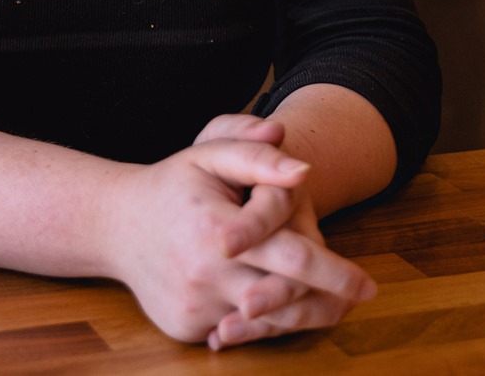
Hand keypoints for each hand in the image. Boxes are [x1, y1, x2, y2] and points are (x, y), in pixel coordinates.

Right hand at [99, 130, 371, 345]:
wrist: (117, 224)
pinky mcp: (186, 328)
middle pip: (285, 298)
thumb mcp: (209, 155)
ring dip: (300, 315)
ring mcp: (194, 306)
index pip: (291, 257)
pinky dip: (260, 322)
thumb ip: (256, 157)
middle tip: (358, 297)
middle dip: (327, 301)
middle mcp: (205, 273)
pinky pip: (235, 330)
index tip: (367, 284)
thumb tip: (304, 169)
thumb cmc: (174, 184)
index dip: (335, 272)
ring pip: (264, 322)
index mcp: (216, 229)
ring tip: (332, 306)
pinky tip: (277, 306)